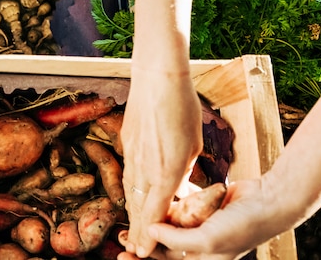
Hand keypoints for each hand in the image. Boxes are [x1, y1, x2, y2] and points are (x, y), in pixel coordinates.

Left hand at [117, 179, 281, 259]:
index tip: (123, 255)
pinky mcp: (206, 208)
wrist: (269, 200)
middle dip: (145, 242)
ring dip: (154, 221)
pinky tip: (157, 197)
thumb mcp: (207, 240)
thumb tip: (149, 233)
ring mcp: (204, 226)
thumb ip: (176, 240)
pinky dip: (172, 203)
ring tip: (134, 216)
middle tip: (121, 235)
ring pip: (172, 226)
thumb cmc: (243, 226)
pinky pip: (183, 207)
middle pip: (165, 248)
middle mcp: (203, 247)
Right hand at [120, 71, 202, 257]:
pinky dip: (130, 188)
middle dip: (137, 231)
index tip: (145, 251)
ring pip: (130, 191)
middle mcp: (144, 168)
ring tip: (132, 229)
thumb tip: (178, 181)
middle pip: (138, 208)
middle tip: (135, 249)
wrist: (157, 78)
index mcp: (166, 171)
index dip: (150, 235)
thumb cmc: (182, 108)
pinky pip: (128, 172)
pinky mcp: (126, 142)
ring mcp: (132, 155)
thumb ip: (184, 168)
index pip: (155, 213)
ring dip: (132, 212)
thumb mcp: (194, 144)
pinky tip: (131, 194)